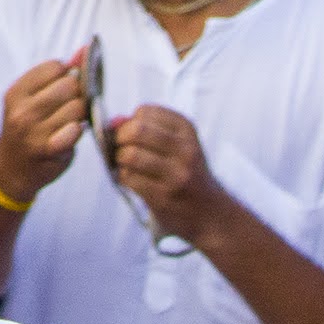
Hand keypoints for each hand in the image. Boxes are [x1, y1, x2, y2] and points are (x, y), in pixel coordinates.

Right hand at [0, 57, 86, 203]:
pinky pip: (77, 130)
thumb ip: (57, 74)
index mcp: (16, 93)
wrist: (11, 168)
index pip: (55, 67)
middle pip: (70, 85)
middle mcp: (22, 111)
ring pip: (78, 107)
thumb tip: (84, 51)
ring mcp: (35, 131)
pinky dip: (78, 130)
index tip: (61, 85)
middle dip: (76, 92)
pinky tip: (70, 133)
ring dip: (80, 113)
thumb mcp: (31, 98)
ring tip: (69, 120)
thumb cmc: (25, 128)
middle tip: (69, 104)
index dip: (66, 74)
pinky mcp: (50, 149)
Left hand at [108, 105, 230, 245]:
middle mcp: (185, 150)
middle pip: (137, 131)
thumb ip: (145, 128)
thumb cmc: (184, 171)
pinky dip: (122, 176)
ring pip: (130, 155)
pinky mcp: (164, 197)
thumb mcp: (176, 143)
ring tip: (125, 164)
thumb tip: (114, 121)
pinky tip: (131, 179)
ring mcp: (176, 175)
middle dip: (120, 137)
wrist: (209, 211)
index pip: (145, 112)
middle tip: (120, 147)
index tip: (132, 134)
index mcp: (187, 129)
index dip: (130, 122)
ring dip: (119, 160)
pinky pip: (129, 178)